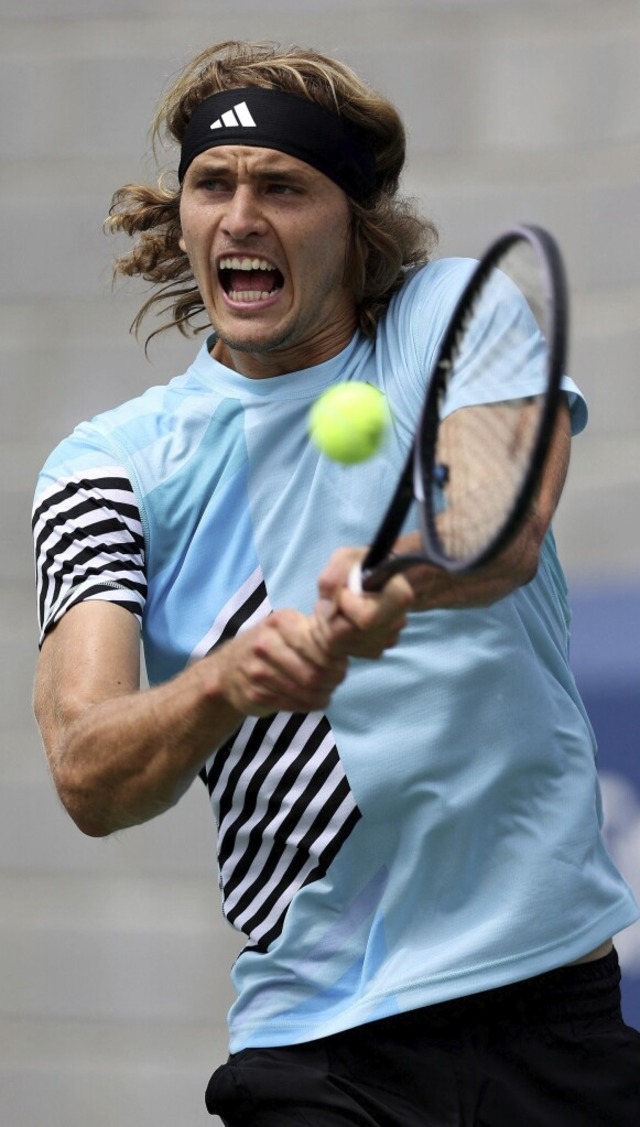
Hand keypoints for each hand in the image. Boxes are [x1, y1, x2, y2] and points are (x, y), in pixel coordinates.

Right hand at [214, 608, 348, 716]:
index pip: (320, 646)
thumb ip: (315, 632)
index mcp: (279, 622)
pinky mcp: (255, 694)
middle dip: (332, 680)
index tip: (342, 665)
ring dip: (322, 695)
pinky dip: (309, 705)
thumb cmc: (269, 646)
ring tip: (326, 692)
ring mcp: (257, 671)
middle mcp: (265, 644)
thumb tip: (349, 641)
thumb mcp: (287, 628)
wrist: (227, 671)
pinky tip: (312, 700)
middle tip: (336, 681)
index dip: (337, 660)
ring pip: (305, 691)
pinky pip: (293, 705)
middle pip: (314, 671)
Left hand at [311, 547, 414, 658]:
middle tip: (332, 599)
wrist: (375, 577)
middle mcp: (395, 623)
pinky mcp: (373, 650)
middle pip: (349, 634)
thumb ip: (333, 577)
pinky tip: (340, 619)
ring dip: (327, 626)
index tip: (345, 590)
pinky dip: (332, 636)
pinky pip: (342, 651)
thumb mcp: (344, 558)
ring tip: (335, 606)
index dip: (347, 605)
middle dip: (329, 617)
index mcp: (398, 595)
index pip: (366, 618)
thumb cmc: (362, 565)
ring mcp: (386, 640)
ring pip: (341, 645)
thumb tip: (327, 608)